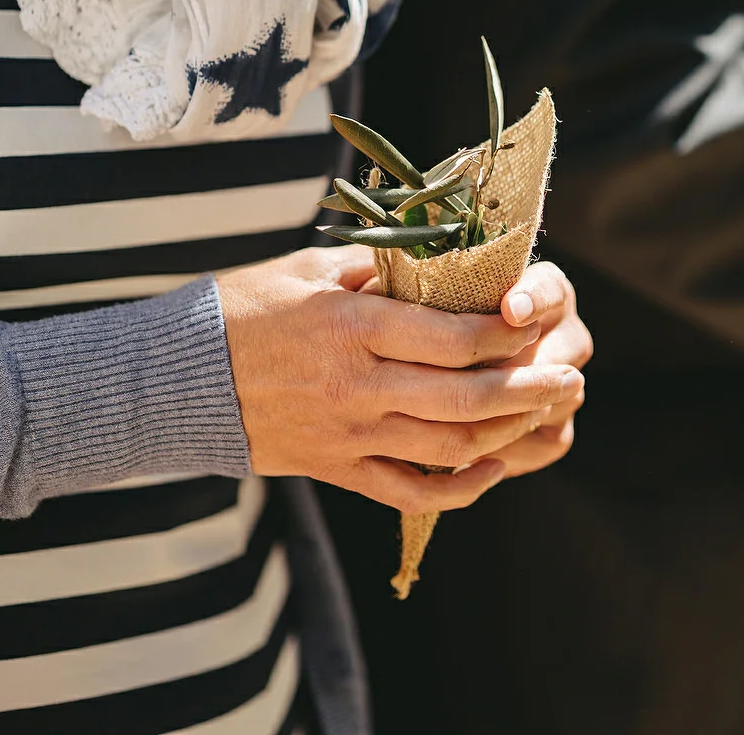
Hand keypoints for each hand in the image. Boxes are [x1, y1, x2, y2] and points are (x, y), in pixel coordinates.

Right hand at [217, 246, 584, 512]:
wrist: (175, 380)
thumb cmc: (244, 309)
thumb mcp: (310, 269)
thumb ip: (380, 266)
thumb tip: (445, 253)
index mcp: (353, 326)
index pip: (454, 336)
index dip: (507, 334)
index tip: (535, 323)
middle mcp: (357, 385)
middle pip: (465, 396)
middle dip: (528, 388)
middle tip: (568, 377)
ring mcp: (348, 434)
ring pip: (449, 444)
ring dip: (508, 432)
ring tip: (547, 413)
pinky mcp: (337, 469)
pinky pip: (410, 490)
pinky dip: (459, 487)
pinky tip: (493, 468)